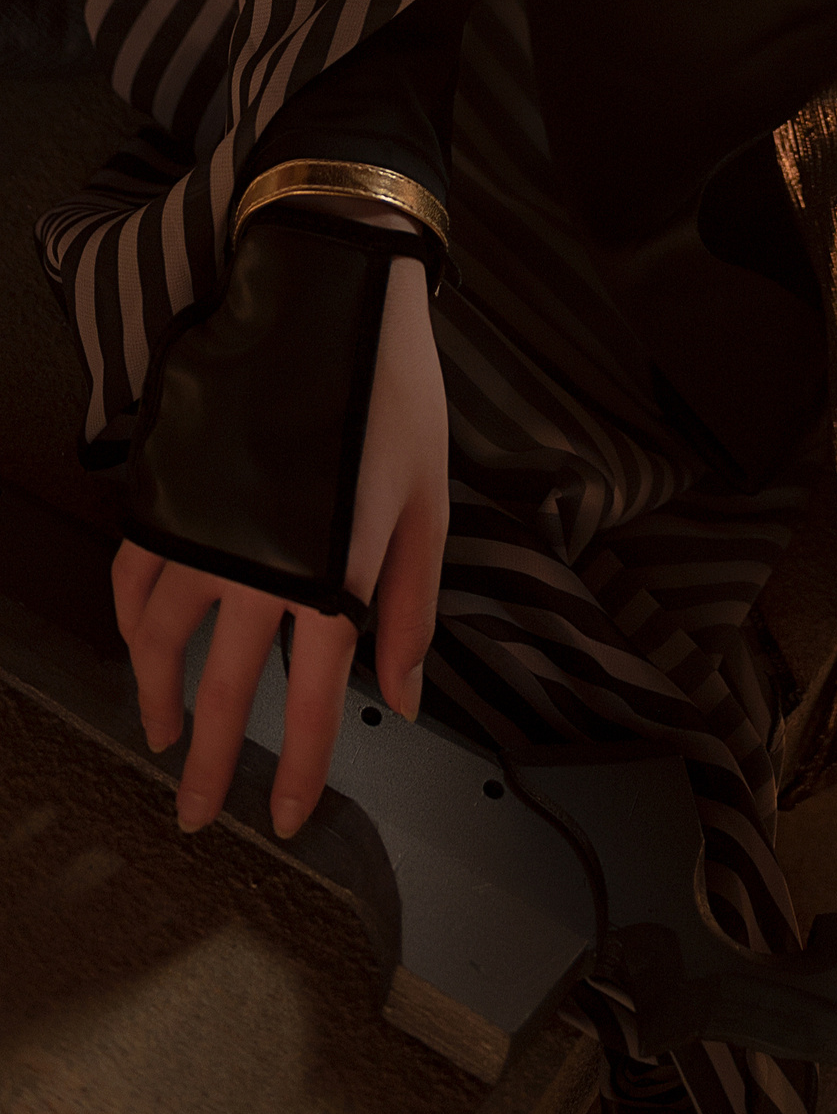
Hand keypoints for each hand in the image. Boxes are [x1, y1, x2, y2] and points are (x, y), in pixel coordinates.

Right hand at [114, 233, 447, 837]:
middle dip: (208, 762)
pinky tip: (139, 641)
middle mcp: (257, 565)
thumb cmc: (395, 394)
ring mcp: (204, 527)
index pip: (309, 703)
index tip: (282, 819)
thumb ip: (410, 608)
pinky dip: (129, 617)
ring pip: (160, 641)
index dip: (294, 771)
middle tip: (195, 814)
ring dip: (158, 695)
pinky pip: (133, 572)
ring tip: (162, 731)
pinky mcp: (171, 490)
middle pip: (226, 689)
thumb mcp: (430, 503)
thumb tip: (399, 699)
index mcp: (330, 575)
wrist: (332, 294)